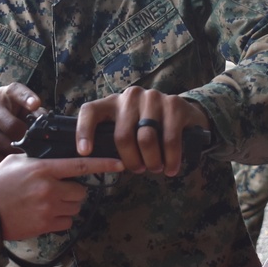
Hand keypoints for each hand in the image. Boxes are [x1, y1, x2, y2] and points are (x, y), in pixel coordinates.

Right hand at [0, 83, 42, 167]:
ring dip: (18, 154)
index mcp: (6, 94)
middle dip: (27, 140)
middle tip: (35, 147)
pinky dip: (6, 164)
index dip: (27, 98)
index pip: (17, 92)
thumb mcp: (30, 112)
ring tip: (25, 155)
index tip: (35, 105)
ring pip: (4, 147)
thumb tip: (46, 130)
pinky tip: (12, 161)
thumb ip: (40, 117)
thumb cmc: (19, 117)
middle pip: (12, 127)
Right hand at [0, 153, 123, 240]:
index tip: (120, 164)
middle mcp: (50, 188)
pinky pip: (67, 223)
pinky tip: (44, 215)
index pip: (81, 165)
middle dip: (73, 192)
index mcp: (43, 168)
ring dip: (67, 206)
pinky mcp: (46, 225)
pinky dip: (60, 220)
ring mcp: (49, 208)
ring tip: (47, 204)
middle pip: (81, 192)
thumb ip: (37, 159)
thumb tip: (54, 160)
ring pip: (75, 208)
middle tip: (57, 191)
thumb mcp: (15, 162)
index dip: (103, 164)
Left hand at [76, 87, 209, 176]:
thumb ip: (111, 138)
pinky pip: (169, 139)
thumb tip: (93, 161)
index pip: (90, 111)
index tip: (84, 152)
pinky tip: (171, 169)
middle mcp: (130, 96)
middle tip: (139, 170)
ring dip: (152, 161)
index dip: (84, 131)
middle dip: (131, 160)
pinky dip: (170, 159)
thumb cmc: (147, 127)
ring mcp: (153, 97)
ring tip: (156, 168)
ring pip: (146, 139)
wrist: (184, 114)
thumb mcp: (126, 128)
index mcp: (112, 102)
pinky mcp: (174, 104)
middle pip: (123, 136)